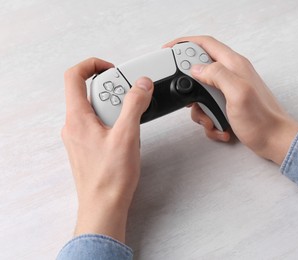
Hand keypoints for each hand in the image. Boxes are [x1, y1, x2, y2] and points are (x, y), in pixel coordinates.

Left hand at [62, 58, 153, 241]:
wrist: (104, 205)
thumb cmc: (110, 177)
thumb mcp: (127, 135)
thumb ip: (134, 105)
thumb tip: (141, 84)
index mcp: (77, 117)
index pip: (74, 76)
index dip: (92, 65)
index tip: (112, 70)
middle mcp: (74, 125)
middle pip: (89, 92)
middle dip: (113, 91)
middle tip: (130, 100)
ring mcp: (79, 137)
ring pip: (96, 109)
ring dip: (116, 108)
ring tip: (131, 122)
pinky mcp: (87, 146)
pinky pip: (99, 124)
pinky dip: (114, 122)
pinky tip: (127, 135)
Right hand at [164, 36, 297, 164]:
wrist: (274, 141)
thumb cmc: (262, 119)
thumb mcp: (238, 92)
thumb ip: (217, 74)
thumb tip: (196, 68)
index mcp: (234, 65)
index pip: (205, 44)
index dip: (185, 43)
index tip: (168, 50)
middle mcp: (232, 75)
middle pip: (200, 71)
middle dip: (191, 89)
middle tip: (192, 101)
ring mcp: (230, 91)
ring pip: (202, 94)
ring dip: (201, 111)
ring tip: (213, 120)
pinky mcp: (229, 105)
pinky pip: (210, 109)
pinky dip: (211, 121)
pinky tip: (221, 127)